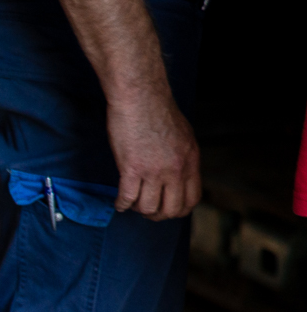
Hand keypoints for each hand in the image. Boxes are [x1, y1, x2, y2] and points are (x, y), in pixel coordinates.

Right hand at [109, 90, 200, 220]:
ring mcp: (154, 170)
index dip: (178, 210)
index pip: (192, 199)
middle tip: (147, 210)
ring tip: (131, 202)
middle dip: (157, 215)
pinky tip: (119, 201)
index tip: (167, 208)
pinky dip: (121, 204)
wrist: (140, 97)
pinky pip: (127, 198)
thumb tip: (176, 175)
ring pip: (147, 207)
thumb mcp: (182, 136)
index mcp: (190, 161)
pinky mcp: (132, 168)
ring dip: (137, 209)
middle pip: (170, 209)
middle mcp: (175, 169)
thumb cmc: (157, 111)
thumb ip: (182, 158)